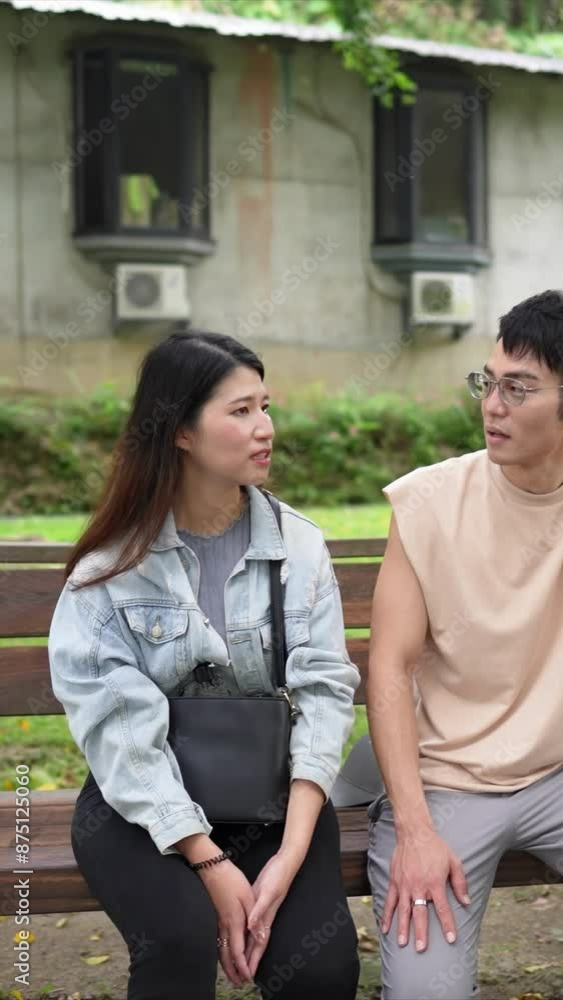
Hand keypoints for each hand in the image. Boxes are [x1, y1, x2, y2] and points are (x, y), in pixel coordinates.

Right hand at [199, 859, 255, 985]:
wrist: (211, 867)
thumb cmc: (232, 880)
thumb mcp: (248, 896)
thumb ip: (255, 918)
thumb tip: (260, 938)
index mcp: (234, 921)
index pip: (238, 951)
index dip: (243, 966)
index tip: (248, 977)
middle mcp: (224, 925)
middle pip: (227, 955)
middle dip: (233, 970)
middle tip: (239, 983)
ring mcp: (217, 921)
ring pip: (220, 949)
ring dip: (226, 964)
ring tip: (232, 975)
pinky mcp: (215, 916)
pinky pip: (217, 941)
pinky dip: (221, 953)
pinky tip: (222, 955)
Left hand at [244, 849, 298, 977]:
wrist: (285, 861)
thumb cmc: (278, 876)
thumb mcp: (267, 892)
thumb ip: (260, 910)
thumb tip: (252, 928)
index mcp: (266, 916)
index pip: (259, 944)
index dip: (254, 959)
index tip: (248, 974)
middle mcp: (264, 916)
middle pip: (256, 942)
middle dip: (250, 959)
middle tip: (243, 975)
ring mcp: (262, 909)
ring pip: (254, 933)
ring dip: (249, 947)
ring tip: (242, 959)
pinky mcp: (258, 900)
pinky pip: (251, 921)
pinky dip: (247, 929)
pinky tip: (243, 932)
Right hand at [380, 828, 469, 952]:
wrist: (414, 832)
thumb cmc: (435, 847)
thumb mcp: (454, 861)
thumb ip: (460, 883)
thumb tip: (466, 902)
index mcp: (435, 883)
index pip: (442, 909)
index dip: (447, 925)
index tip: (451, 939)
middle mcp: (418, 886)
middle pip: (420, 914)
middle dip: (421, 933)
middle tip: (421, 949)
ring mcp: (404, 885)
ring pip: (403, 910)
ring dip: (402, 927)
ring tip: (402, 943)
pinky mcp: (394, 881)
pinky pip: (389, 901)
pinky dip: (386, 915)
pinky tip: (385, 928)